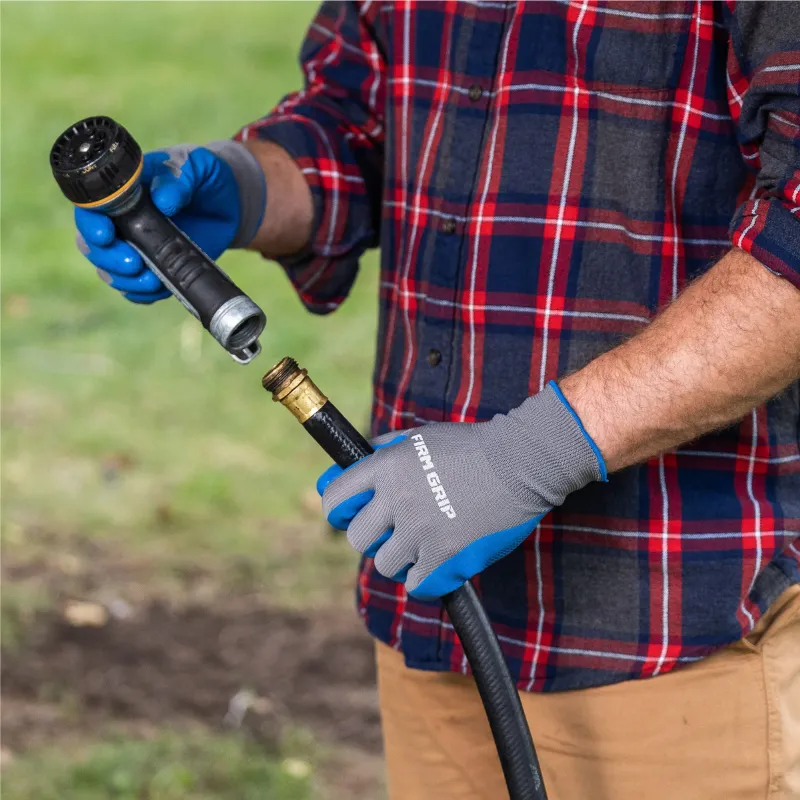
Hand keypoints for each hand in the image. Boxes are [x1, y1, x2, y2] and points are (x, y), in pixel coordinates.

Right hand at [74, 141, 265, 303]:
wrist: (230, 203)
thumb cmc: (204, 177)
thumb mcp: (195, 167)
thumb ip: (179, 179)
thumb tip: (163, 202)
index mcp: (120, 192)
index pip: (90, 208)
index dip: (90, 223)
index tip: (106, 235)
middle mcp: (121, 222)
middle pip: (93, 246)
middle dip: (107, 258)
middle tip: (133, 263)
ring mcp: (137, 248)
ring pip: (111, 272)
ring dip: (125, 281)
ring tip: (151, 281)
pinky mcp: (156, 268)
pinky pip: (138, 289)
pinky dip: (142, 294)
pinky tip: (157, 289)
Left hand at [318, 383, 606, 599]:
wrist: (521, 462)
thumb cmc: (473, 445)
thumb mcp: (423, 436)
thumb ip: (389, 448)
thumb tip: (364, 455)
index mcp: (386, 468)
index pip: (334, 498)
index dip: (338, 510)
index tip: (349, 514)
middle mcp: (396, 500)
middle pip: (356, 539)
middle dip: (370, 537)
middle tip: (390, 533)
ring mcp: (420, 531)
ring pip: (385, 564)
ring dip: (399, 559)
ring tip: (419, 546)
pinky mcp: (445, 557)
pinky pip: (416, 585)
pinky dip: (423, 578)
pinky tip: (435, 563)